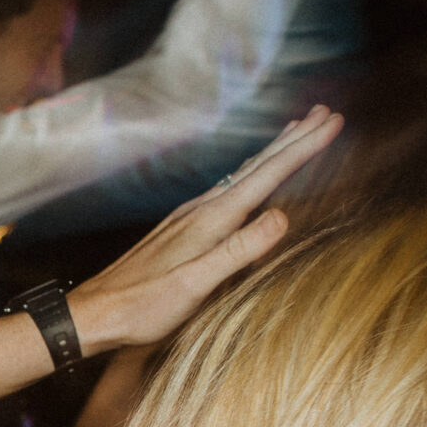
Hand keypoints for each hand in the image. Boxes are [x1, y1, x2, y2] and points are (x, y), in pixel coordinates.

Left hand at [67, 106, 340, 354]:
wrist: (91, 315)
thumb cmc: (141, 307)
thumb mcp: (194, 285)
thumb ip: (238, 252)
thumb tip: (282, 216)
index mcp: (211, 221)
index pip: (268, 176)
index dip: (304, 147)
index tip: (334, 120)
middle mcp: (200, 211)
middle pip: (256, 166)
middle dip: (295, 139)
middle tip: (326, 111)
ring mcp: (188, 218)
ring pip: (241, 175)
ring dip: (273, 152)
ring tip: (296, 130)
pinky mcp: (180, 230)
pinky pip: (225, 190)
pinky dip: (248, 175)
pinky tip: (247, 179)